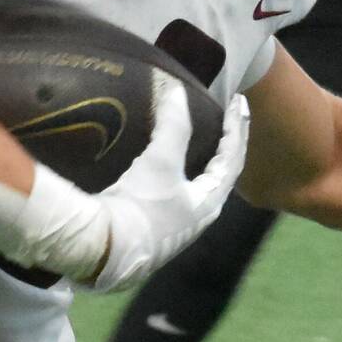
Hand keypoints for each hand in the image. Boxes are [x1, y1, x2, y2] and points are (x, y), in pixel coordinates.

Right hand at [76, 83, 248, 290]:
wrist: (104, 251)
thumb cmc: (140, 207)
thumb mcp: (160, 162)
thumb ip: (172, 126)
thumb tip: (176, 90)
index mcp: (209, 202)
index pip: (232, 158)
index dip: (236, 128)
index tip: (237, 102)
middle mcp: (198, 218)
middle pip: (221, 175)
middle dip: (225, 146)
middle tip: (226, 121)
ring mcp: (175, 227)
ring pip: (197, 187)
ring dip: (201, 162)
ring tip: (199, 141)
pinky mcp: (151, 231)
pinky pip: (174, 196)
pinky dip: (176, 175)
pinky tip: (164, 171)